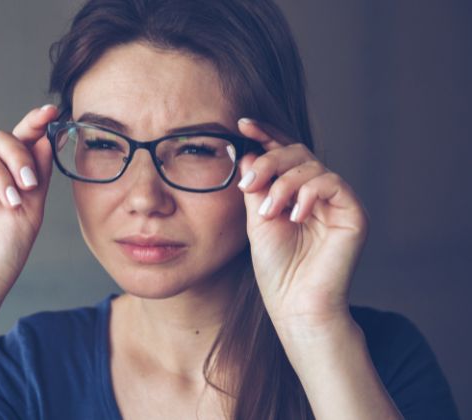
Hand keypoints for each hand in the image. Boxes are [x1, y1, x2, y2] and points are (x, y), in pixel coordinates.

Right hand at [0, 105, 57, 298]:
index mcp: (9, 178)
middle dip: (19, 155)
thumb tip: (48, 137)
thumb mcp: (32, 210)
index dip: (34, 124)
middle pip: (1, 140)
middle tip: (29, 183)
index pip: (22, 143)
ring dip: (1, 176)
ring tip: (8, 204)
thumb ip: (38, 173)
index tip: (51, 112)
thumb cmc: (4, 252)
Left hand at [236, 118, 368, 331]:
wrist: (295, 304)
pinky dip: (308, 194)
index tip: (241, 125)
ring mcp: (337, 201)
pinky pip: (332, 183)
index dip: (265, 134)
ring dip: (283, 184)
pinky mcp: (354, 213)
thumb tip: (249, 152)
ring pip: (312, 165)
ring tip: (268, 212)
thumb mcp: (256, 219)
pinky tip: (293, 216)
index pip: (283, 153)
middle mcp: (318, 192)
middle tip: (248, 184)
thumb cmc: (276, 268)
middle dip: (269, 162)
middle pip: (297, 152)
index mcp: (295, 191)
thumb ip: (256, 186)